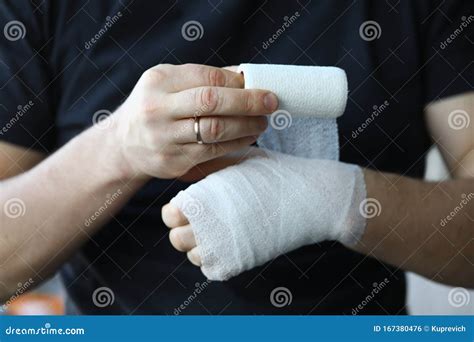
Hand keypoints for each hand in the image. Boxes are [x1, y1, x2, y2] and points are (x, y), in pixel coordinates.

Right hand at [114, 64, 277, 178]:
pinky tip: (248, 137)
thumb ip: (202, 78)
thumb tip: (244, 76)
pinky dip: (236, 144)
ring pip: (215, 131)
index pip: (206, 78)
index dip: (237, 82)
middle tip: (271, 103)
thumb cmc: (154, 107)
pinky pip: (212, 152)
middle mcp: (158, 109)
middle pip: (211, 102)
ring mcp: (164, 138)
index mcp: (159, 82)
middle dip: (248, 102)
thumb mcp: (167, 83)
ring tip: (262, 122)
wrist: (123, 145)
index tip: (259, 86)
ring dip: (246, 126)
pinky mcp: (173, 162)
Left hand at [163, 150, 366, 280]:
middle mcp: (202, 225)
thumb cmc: (273, 175)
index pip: (169, 215)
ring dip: (203, 246)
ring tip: (224, 232)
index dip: (179, 212)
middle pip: (176, 239)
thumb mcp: (238, 160)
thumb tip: (192, 171)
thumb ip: (211, 167)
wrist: (307, 199)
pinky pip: (211, 269)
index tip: (195, 208)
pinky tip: (235, 243)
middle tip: (208, 222)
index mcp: (200, 198)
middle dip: (187, 231)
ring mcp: (218, 248)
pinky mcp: (235, 264)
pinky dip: (219, 259)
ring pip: (193, 256)